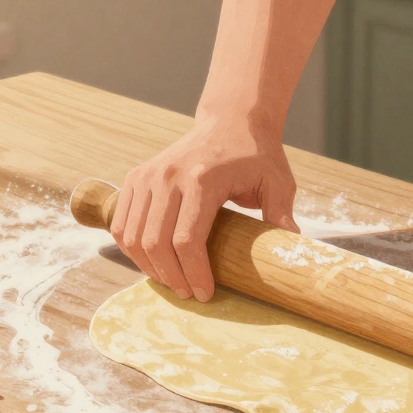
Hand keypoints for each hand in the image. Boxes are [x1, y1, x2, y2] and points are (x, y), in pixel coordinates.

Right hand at [110, 115, 297, 301]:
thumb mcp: (278, 181)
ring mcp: (148, 175)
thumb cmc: (255, 153)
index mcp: (202, 179)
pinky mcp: (137, 177)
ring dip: (149, 266)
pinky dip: (131, 248)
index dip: (193, 273)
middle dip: (171, 276)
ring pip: (133, 236)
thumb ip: (281, 214)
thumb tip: (290, 248)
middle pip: (157, 242)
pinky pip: (122, 222)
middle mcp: (169, 176)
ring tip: (170, 281)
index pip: (187, 240)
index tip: (205, 293)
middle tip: (188, 294)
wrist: (230, 119)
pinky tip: (150, 262)